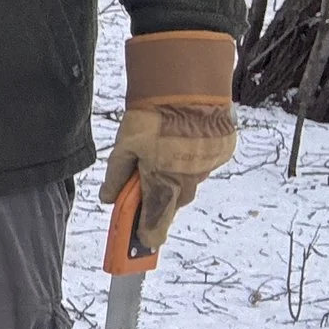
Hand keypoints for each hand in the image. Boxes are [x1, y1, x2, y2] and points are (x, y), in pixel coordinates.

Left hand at [97, 31, 238, 249]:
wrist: (189, 82)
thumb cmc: (152, 113)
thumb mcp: (124, 144)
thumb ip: (116, 175)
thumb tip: (107, 199)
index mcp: (164, 179)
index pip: (157, 218)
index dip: (150, 233)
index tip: (146, 245)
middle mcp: (189, 178)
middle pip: (174, 201)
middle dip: (162, 199)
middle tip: (149, 184)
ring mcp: (208, 164)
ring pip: (190, 181)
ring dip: (177, 176)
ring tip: (163, 152)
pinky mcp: (221, 150)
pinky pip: (203, 164)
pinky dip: (191, 159)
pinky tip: (181, 142)